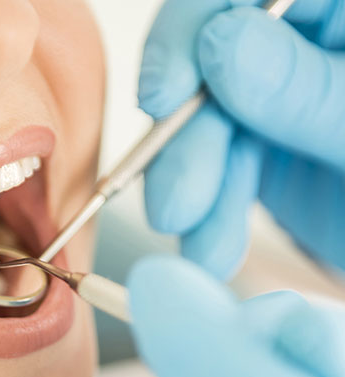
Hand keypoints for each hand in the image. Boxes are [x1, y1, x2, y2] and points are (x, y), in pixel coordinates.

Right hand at [138, 0, 344, 279]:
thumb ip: (308, 92)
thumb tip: (220, 43)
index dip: (192, 29)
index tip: (163, 97)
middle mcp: (308, 42)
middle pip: (211, 62)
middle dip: (187, 142)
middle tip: (176, 208)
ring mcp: (278, 93)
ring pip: (202, 123)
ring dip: (192, 191)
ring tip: (206, 251)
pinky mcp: (259, 142)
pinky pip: (213, 166)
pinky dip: (208, 212)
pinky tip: (213, 246)